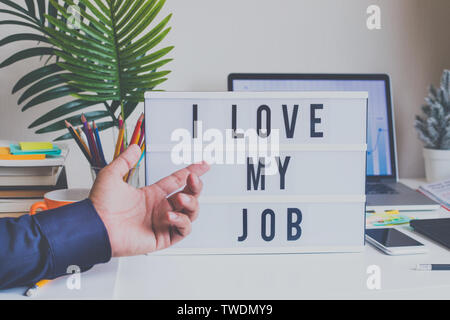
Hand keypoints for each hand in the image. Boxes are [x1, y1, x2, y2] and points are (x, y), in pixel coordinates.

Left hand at [89, 144, 209, 256]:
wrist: (94, 227)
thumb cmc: (100, 205)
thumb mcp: (112, 175)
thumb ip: (125, 160)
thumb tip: (135, 148)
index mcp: (151, 195)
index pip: (177, 181)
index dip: (191, 172)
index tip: (203, 164)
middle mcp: (159, 208)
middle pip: (190, 196)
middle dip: (195, 186)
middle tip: (193, 179)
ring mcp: (162, 223)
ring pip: (190, 213)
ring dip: (190, 204)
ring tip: (179, 198)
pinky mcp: (162, 238)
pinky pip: (182, 231)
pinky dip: (181, 222)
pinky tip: (170, 216)